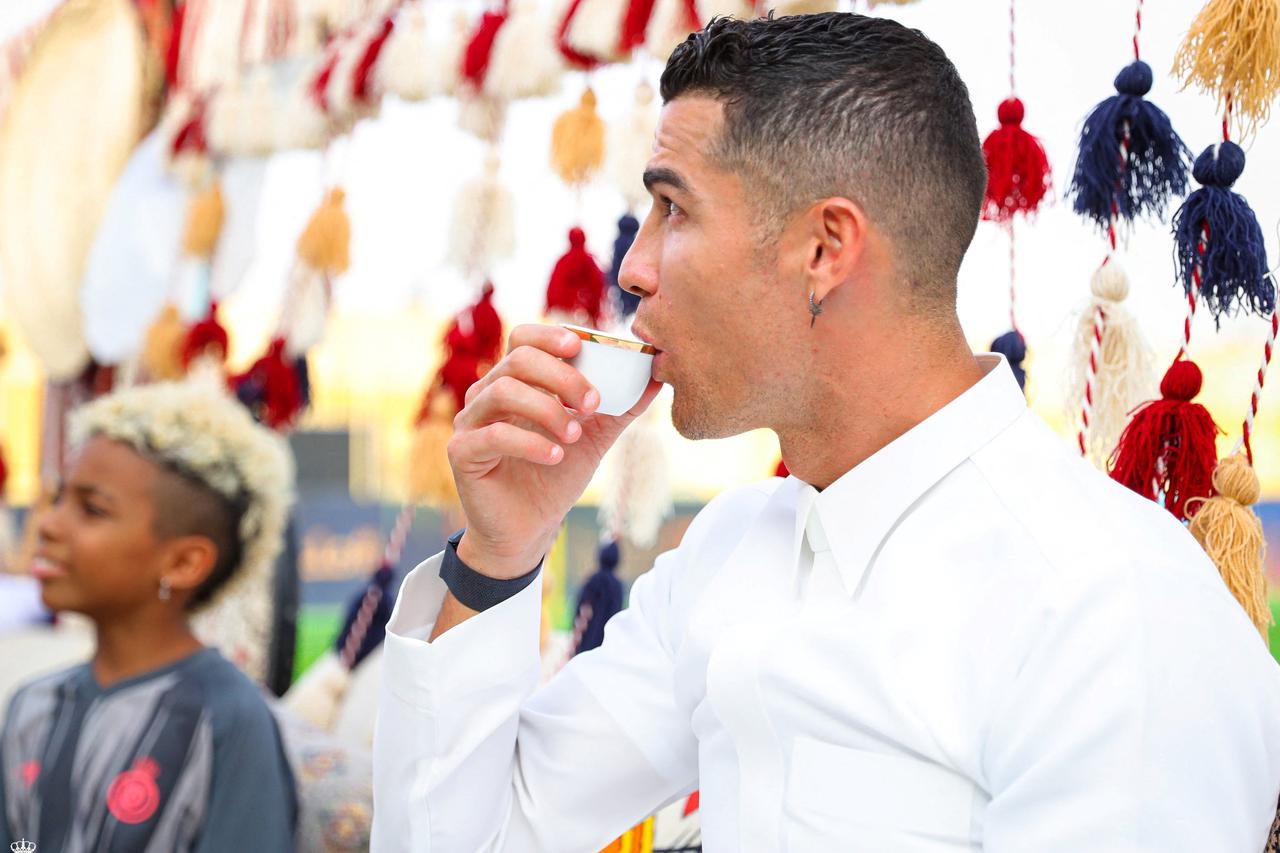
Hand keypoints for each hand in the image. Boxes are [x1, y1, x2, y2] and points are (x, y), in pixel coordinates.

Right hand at [448, 324, 661, 578]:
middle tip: (594, 403)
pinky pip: (494, 435)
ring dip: (548, 409)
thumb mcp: (595, 436)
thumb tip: (657, 377)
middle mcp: (487, 394)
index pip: (523, 338)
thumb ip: (621, 407)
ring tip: (575, 435)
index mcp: (515, 381)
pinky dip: (530, 442)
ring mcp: (470, 422)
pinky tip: (555, 456)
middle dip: (562, 376)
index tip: (581, 347)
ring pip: (503, 391)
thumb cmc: (556, 476)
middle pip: (517, 359)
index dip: (550, 336)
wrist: (530, 528)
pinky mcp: (462, 453)